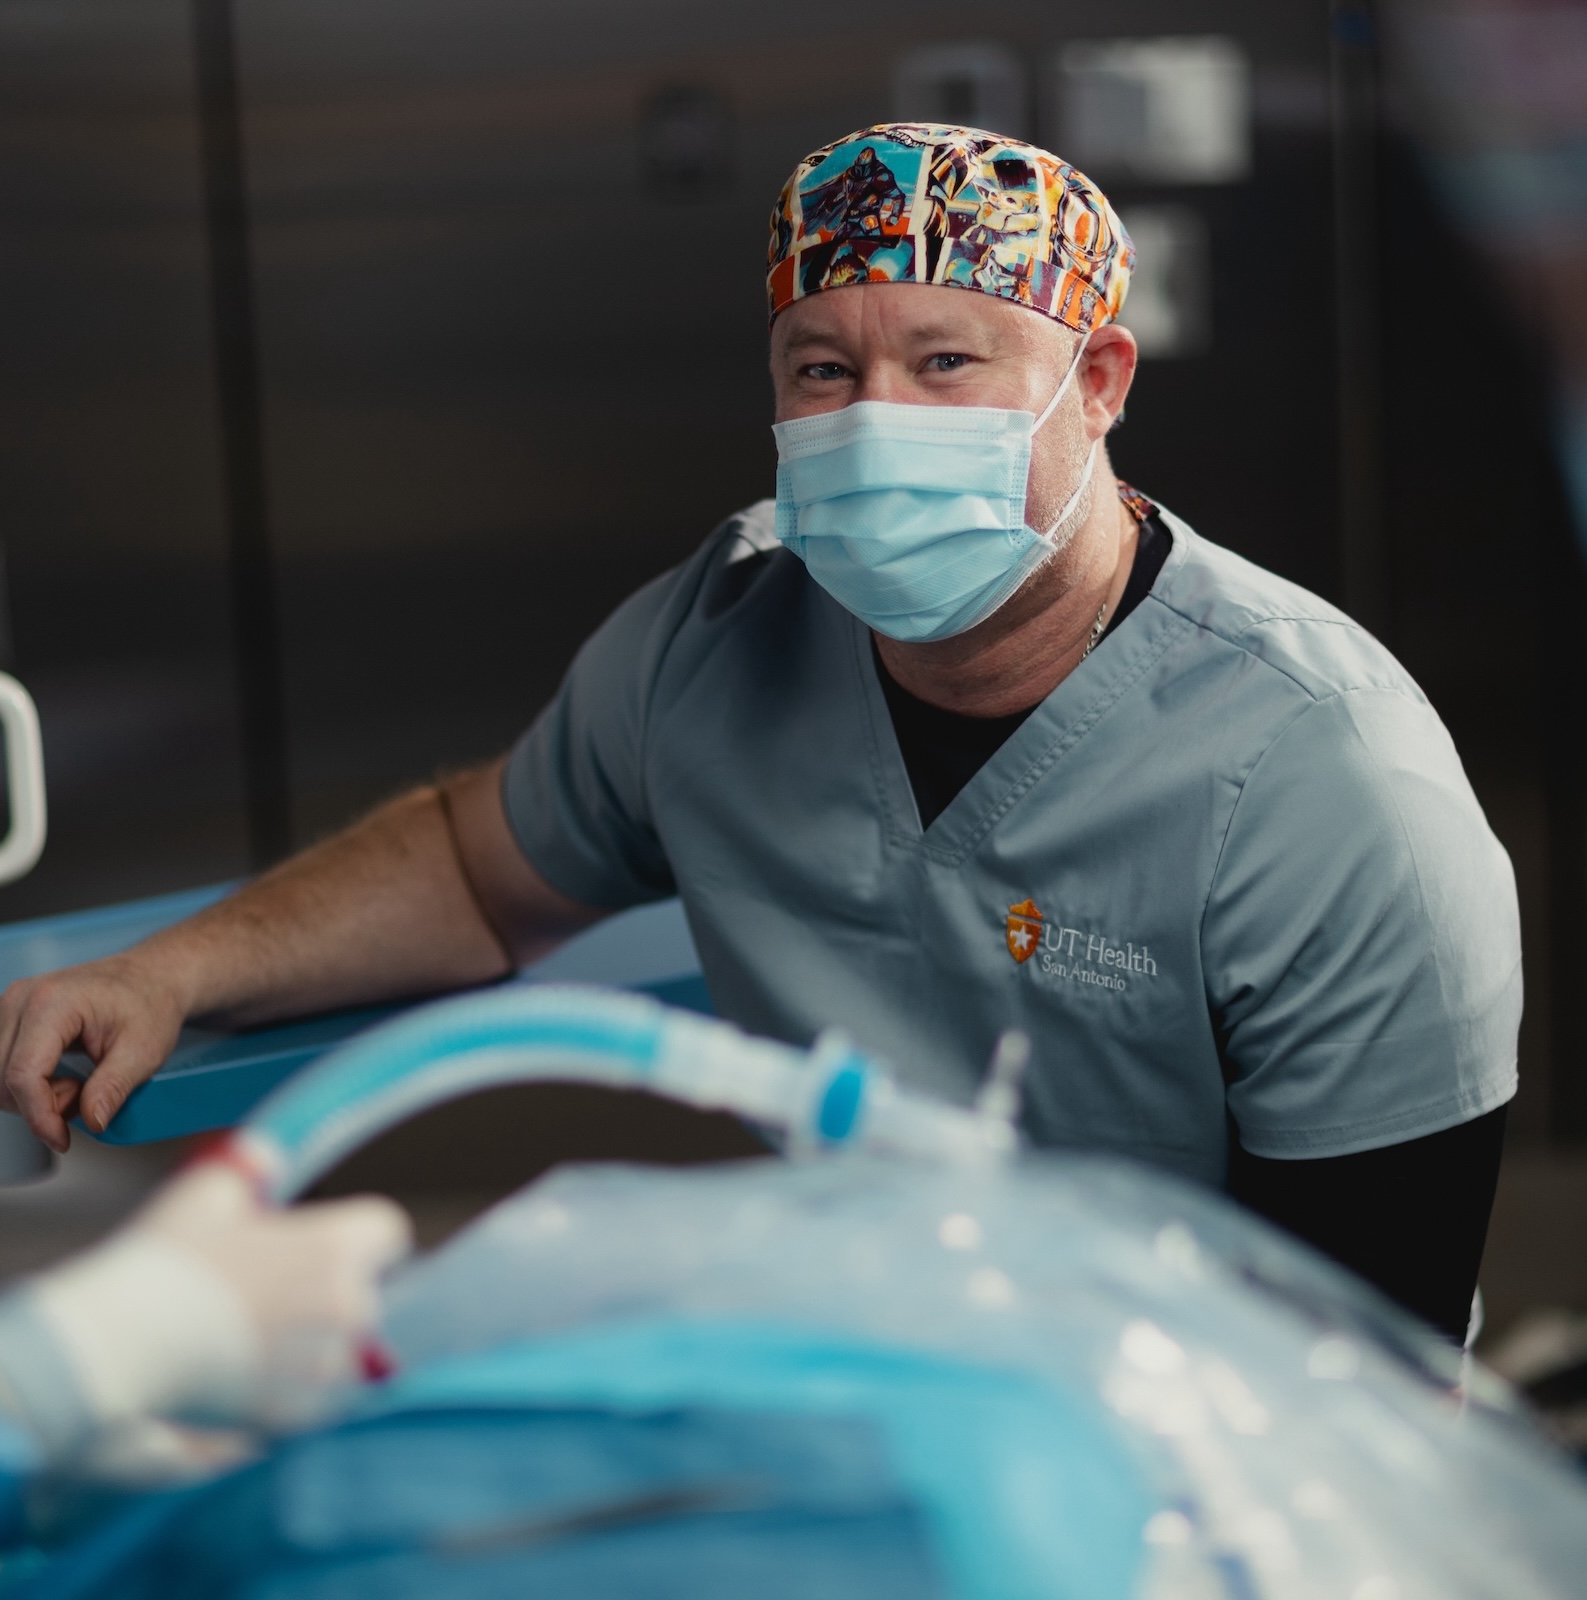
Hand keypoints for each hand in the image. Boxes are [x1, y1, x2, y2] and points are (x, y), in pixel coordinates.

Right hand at [0, 954, 186, 1151]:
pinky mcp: (10, 1017)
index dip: (39, 1116)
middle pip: (2, 1079)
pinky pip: (2, 1066)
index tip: (63, 1139)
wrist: (149, 977)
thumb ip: (113, 1088)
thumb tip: (92, 1122)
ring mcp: (10, 1006)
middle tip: (85, 1096)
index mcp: (51, 1003)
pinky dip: (26, 1084)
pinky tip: (59, 1077)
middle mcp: (20, 999)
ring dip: (32, 1096)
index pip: (23, 1075)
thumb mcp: (144, 1050)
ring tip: (77, 1084)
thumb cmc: (149, 1005)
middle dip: (41, 1105)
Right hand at [23, 1160, 412, 1447]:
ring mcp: (325, 1367)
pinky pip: (310, 1398)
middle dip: (328, 1294)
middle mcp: (347, 1307)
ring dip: (311, 1347)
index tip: (322, 1245)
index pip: (388, 1233)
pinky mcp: (297, 1416)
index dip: (358, 1236)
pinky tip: (239, 1375)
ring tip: (249, 1339)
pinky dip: (287, 1391)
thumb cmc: (169, 1261)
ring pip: (340, 1351)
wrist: (122, 1346)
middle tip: (270, 1294)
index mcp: (339, 1246)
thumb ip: (250, 1167)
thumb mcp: (209, 1190)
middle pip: (363, 1295)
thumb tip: (266, 1160)